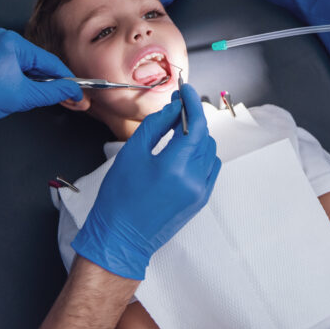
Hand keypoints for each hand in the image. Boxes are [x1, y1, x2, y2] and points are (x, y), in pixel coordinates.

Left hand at [0, 28, 83, 135]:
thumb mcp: (21, 97)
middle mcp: (3, 38)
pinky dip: (23, 79)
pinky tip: (25, 91)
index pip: (49, 62)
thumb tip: (72, 92)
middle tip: (67, 100)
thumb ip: (51, 92)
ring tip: (40, 98)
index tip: (78, 93)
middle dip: (52, 82)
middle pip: (39, 62)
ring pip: (28, 65)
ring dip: (36, 82)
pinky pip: (15, 65)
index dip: (66, 80)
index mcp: (12, 41)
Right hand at [72, 83, 219, 279]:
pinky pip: (210, 168)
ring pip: (209, 151)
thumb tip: (174, 108)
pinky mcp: (200, 200)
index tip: (186, 91)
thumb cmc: (120, 198)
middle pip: (205, 136)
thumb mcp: (131, 153)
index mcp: (176, 166)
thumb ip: (156, 125)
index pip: (196, 124)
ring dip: (197, 136)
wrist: (121, 237)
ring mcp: (200, 191)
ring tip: (176, 131)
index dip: (193, 103)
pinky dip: (201, 154)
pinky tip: (184, 151)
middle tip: (176, 108)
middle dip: (192, 118)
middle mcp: (194, 179)